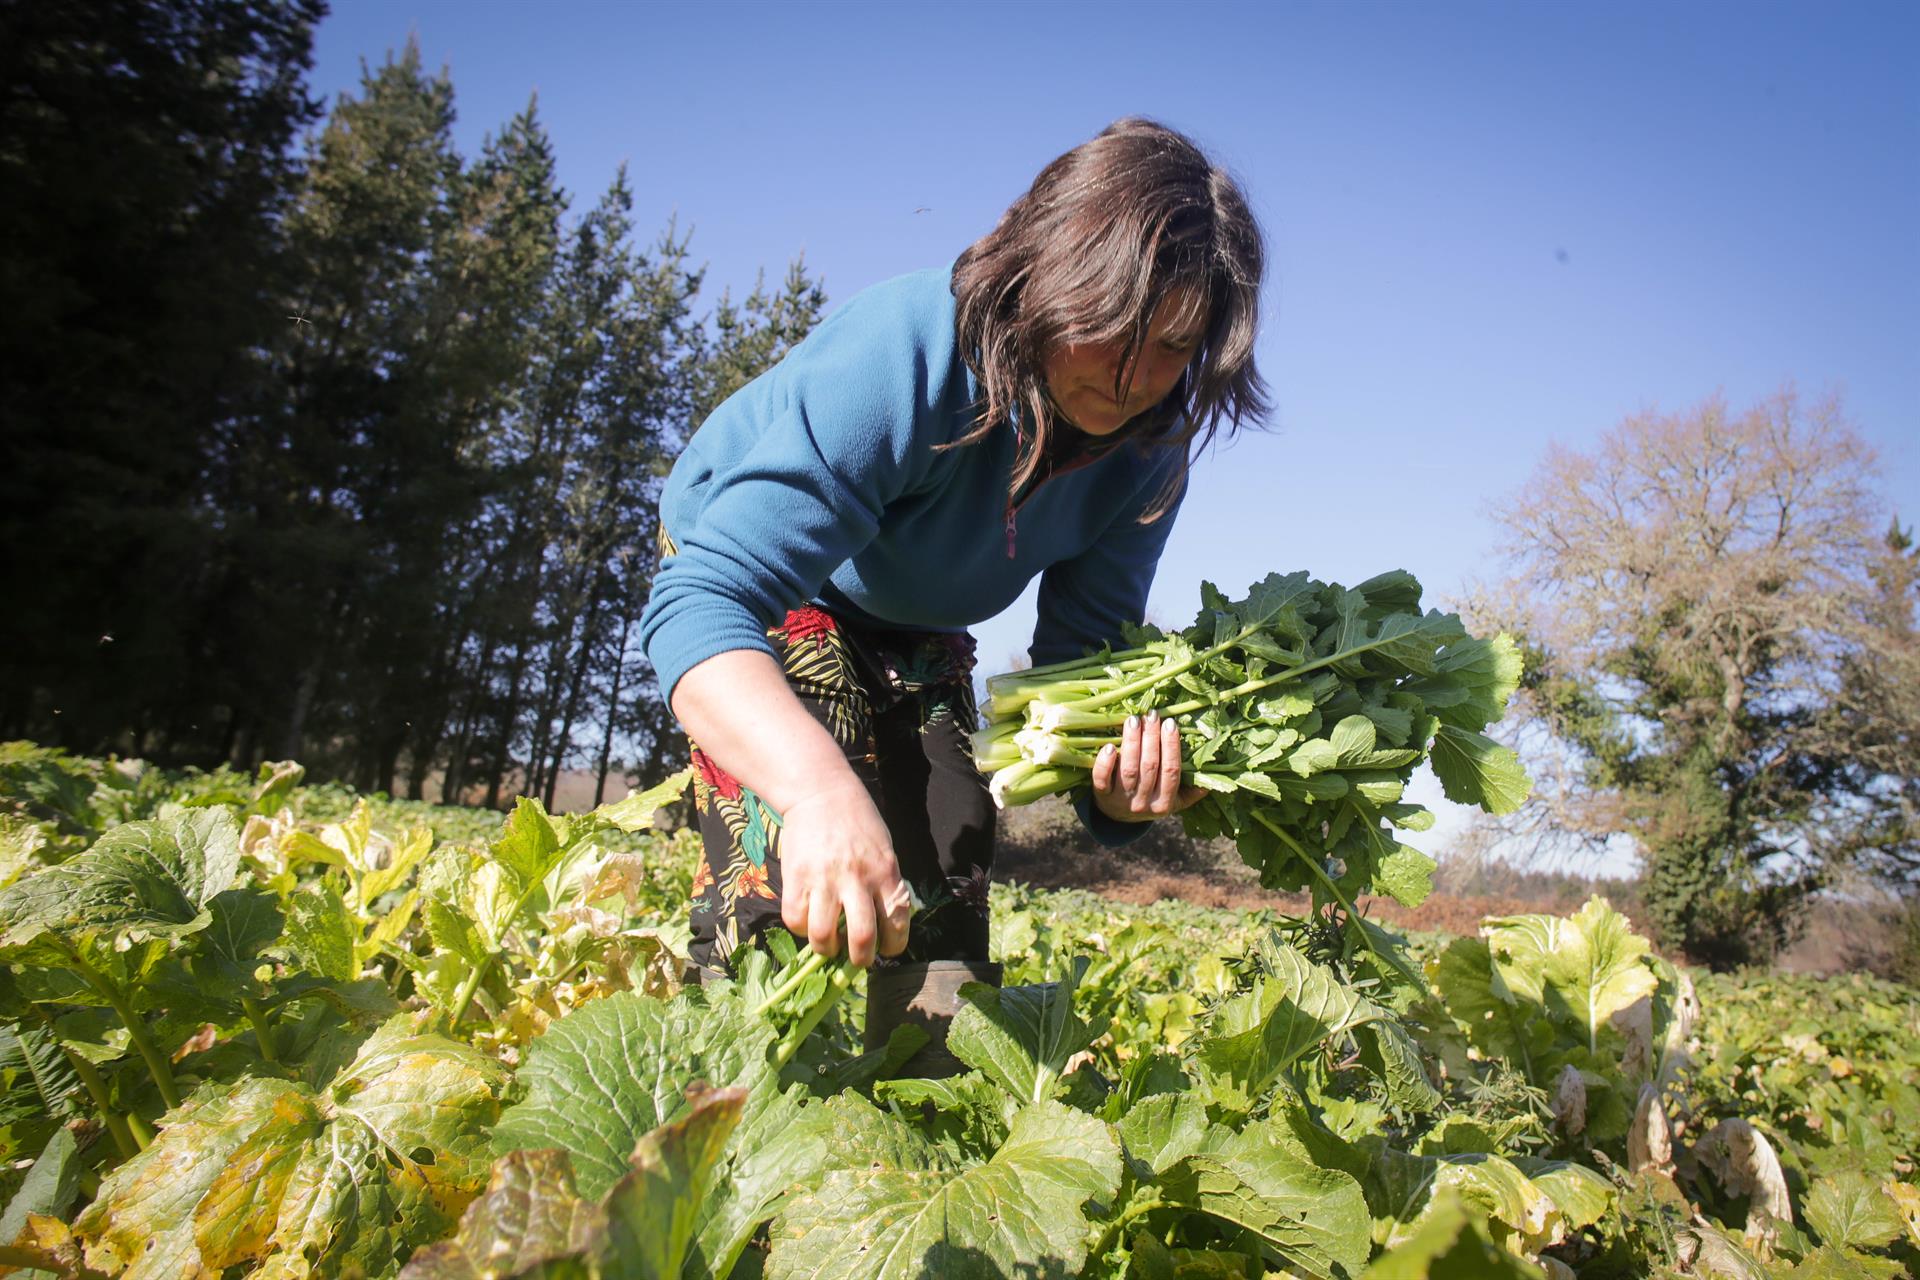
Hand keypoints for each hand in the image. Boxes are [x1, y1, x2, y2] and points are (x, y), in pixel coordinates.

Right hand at [776, 777, 910, 966]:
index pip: (896, 924)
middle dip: (860, 959)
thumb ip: (886, 884)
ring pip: (823, 936)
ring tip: (828, 942)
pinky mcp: (796, 877)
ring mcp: (824, 879)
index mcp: (886, 873)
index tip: (885, 949)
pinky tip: (808, 919)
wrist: (821, 792)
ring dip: (827, 949)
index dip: (892, 947)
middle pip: (862, 938)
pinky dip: (801, 929)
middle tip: (856, 958)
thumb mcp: (885, 850)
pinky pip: (795, 919)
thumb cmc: (858, 822)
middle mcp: (857, 879)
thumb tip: (884, 925)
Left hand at [1091, 709, 1206, 822]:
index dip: (1171, 747)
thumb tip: (1214, 775)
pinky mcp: (1101, 795)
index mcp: (1164, 803)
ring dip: (1132, 742)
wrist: (1118, 818)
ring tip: (1134, 720)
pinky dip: (1105, 762)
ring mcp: (1121, 800)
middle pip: (1150, 766)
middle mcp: (1143, 803)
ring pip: (1129, 769)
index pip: (1171, 772)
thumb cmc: (1151, 800)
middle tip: (1152, 715)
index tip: (1170, 724)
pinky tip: (1109, 746)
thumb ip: (1192, 791)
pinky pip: (1101, 779)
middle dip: (1152, 738)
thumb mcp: (1175, 802)